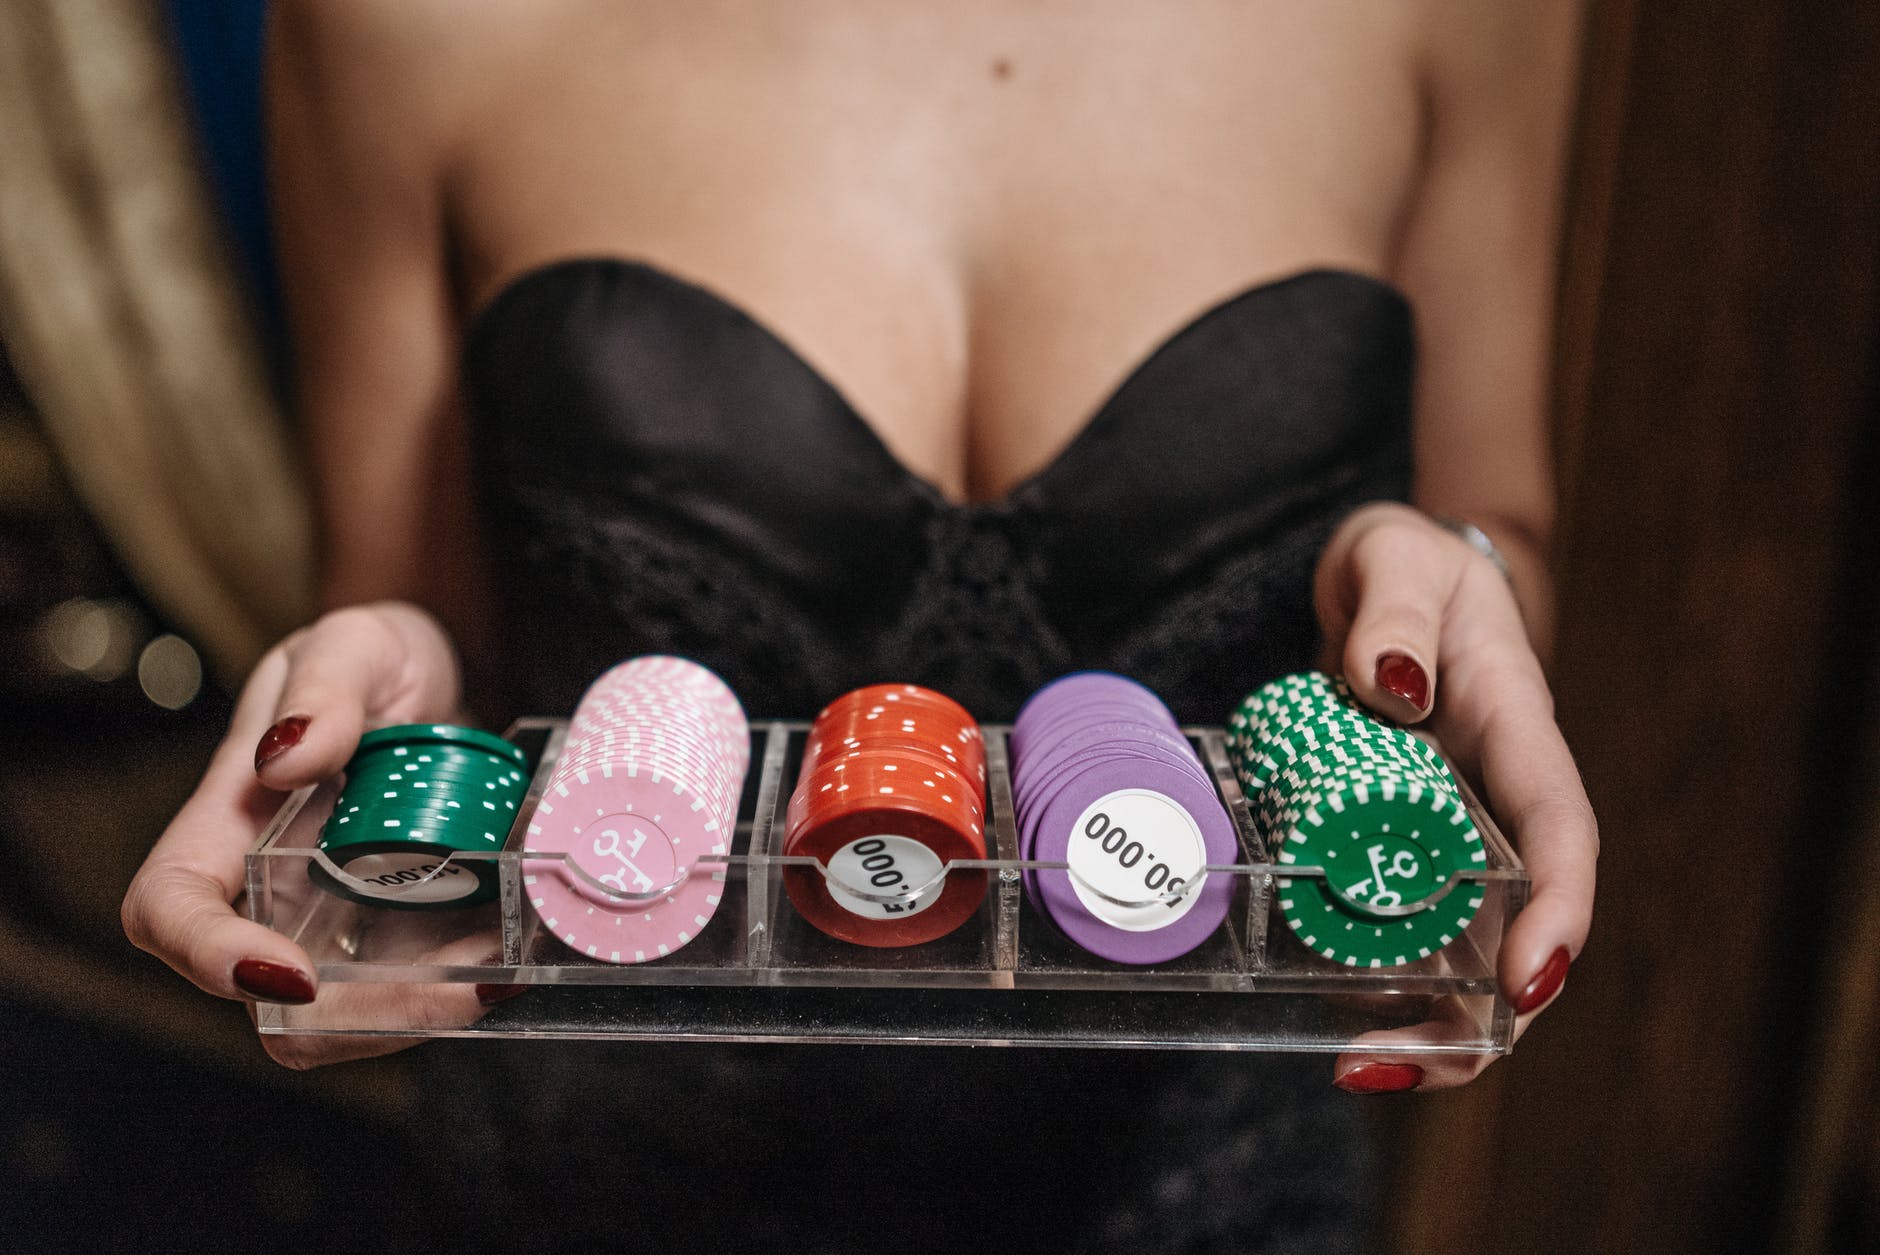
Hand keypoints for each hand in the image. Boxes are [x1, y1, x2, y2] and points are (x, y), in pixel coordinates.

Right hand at [121, 602, 495, 1067]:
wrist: (435, 676)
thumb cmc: (370, 658)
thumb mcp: (351, 644)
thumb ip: (324, 688)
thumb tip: (288, 757)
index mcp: (227, 821)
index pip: (169, 907)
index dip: (210, 956)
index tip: (291, 974)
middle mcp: (271, 889)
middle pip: (271, 1001)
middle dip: (366, 1015)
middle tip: (465, 986)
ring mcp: (337, 919)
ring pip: (352, 1014)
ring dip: (429, 1011)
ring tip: (506, 967)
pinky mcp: (402, 929)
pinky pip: (419, 985)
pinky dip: (465, 984)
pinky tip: (518, 954)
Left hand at [1310, 503, 1597, 1090]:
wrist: (1379, 575)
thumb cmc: (1401, 562)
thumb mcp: (1394, 559)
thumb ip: (1393, 610)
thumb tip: (1395, 685)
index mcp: (1516, 732)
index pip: (1562, 833)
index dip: (1558, 915)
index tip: (1528, 986)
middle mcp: (1492, 797)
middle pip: (1517, 924)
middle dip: (1480, 1014)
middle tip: (1392, 1064)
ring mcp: (1443, 827)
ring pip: (1458, 943)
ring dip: (1424, 1019)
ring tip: (1357, 1067)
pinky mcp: (1388, 840)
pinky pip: (1391, 917)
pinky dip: (1368, 975)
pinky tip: (1322, 1016)